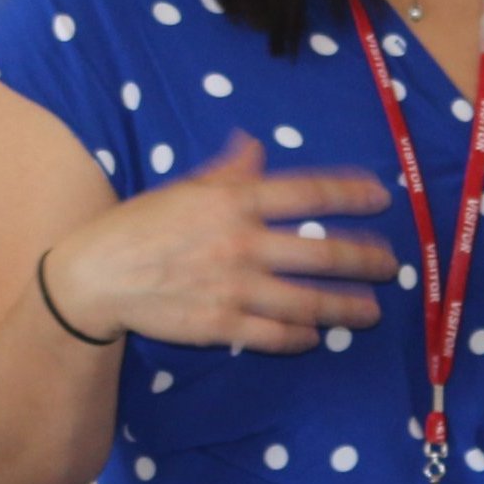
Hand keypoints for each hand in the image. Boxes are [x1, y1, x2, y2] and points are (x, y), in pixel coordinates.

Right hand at [47, 135, 401, 353]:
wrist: (94, 277)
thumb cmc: (140, 226)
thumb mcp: (183, 188)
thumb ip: (227, 172)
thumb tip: (255, 146)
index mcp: (233, 202)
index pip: (308, 193)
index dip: (351, 194)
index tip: (380, 197)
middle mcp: (242, 243)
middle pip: (323, 252)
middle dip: (365, 260)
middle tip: (389, 265)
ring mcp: (235, 288)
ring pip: (308, 301)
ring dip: (346, 307)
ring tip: (370, 311)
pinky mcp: (222, 325)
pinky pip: (275, 335)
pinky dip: (302, 338)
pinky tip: (317, 336)